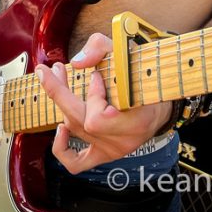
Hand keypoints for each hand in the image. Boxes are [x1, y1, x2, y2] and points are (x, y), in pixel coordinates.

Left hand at [36, 32, 172, 173]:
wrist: (160, 102)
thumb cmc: (143, 76)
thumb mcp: (126, 53)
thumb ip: (101, 48)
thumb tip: (77, 62)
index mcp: (136, 122)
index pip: (98, 119)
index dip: (93, 96)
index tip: (97, 76)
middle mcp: (123, 141)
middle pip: (80, 122)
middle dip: (60, 93)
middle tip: (52, 70)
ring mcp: (111, 150)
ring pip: (76, 130)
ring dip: (62, 104)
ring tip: (58, 79)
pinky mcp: (103, 155)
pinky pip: (76, 163)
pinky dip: (61, 148)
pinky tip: (60, 127)